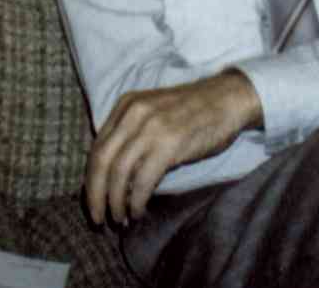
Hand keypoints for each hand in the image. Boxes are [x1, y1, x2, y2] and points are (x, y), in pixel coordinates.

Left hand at [85, 70, 262, 225]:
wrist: (227, 99)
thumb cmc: (192, 111)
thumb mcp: (153, 112)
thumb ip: (131, 134)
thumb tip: (110, 177)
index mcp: (126, 105)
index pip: (96, 147)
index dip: (91, 180)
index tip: (94, 202)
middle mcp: (134, 113)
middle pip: (101, 161)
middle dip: (95, 196)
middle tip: (98, 219)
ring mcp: (152, 127)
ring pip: (119, 173)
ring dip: (116, 203)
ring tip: (121, 219)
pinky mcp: (170, 143)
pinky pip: (143, 180)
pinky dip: (137, 201)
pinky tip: (139, 211)